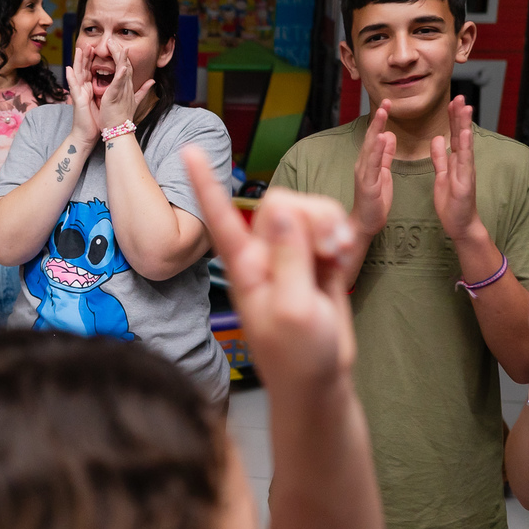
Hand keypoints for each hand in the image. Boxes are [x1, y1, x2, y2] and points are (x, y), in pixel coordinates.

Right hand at [65, 45, 99, 145]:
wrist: (88, 135)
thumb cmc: (95, 121)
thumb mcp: (102, 103)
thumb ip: (105, 93)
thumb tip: (111, 86)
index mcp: (89, 89)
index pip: (90, 70)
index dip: (92, 59)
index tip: (97, 48)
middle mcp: (83, 89)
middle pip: (83, 69)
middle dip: (85, 56)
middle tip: (88, 43)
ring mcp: (79, 94)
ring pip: (77, 74)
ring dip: (77, 61)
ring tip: (79, 49)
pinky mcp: (77, 101)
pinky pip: (73, 87)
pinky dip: (70, 78)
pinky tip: (68, 69)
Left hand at [96, 39, 153, 130]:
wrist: (120, 132)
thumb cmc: (122, 118)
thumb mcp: (134, 101)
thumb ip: (143, 90)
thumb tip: (153, 81)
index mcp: (128, 87)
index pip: (126, 67)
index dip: (122, 55)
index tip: (116, 45)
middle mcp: (127, 86)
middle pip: (125, 64)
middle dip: (119, 51)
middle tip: (112, 39)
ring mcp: (123, 90)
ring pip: (122, 70)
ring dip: (119, 57)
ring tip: (114, 44)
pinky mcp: (116, 96)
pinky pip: (119, 84)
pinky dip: (120, 74)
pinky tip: (122, 66)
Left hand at [184, 146, 357, 387]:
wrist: (321, 378)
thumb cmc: (298, 354)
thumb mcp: (293, 308)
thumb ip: (288, 256)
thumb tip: (277, 206)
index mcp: (244, 264)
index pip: (220, 216)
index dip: (205, 183)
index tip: (188, 150)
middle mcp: (262, 251)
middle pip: (284, 202)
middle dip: (313, 216)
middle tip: (330, 247)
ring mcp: (288, 251)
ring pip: (309, 208)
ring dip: (331, 225)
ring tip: (336, 255)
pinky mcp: (314, 254)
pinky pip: (329, 222)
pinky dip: (341, 235)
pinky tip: (341, 259)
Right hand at [351, 99, 394, 236]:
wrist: (365, 224)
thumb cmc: (374, 202)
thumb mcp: (383, 174)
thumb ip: (385, 155)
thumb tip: (388, 136)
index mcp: (369, 162)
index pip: (375, 137)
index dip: (381, 120)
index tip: (388, 104)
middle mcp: (363, 164)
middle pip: (371, 137)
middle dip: (378, 119)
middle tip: (386, 101)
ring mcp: (363, 173)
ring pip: (370, 147)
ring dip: (376, 129)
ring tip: (383, 113)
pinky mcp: (367, 184)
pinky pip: (372, 164)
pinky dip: (377, 150)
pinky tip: (382, 138)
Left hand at [431, 97, 481, 241]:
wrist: (460, 224)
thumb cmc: (452, 202)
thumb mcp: (442, 175)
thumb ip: (440, 158)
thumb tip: (437, 139)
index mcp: (456, 161)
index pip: (453, 135)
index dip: (452, 118)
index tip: (451, 101)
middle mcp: (463, 163)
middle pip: (461, 135)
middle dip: (460, 115)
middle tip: (460, 96)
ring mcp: (466, 171)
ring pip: (465, 144)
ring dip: (464, 125)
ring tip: (465, 107)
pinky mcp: (465, 181)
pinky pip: (464, 162)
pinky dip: (464, 147)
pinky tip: (464, 133)